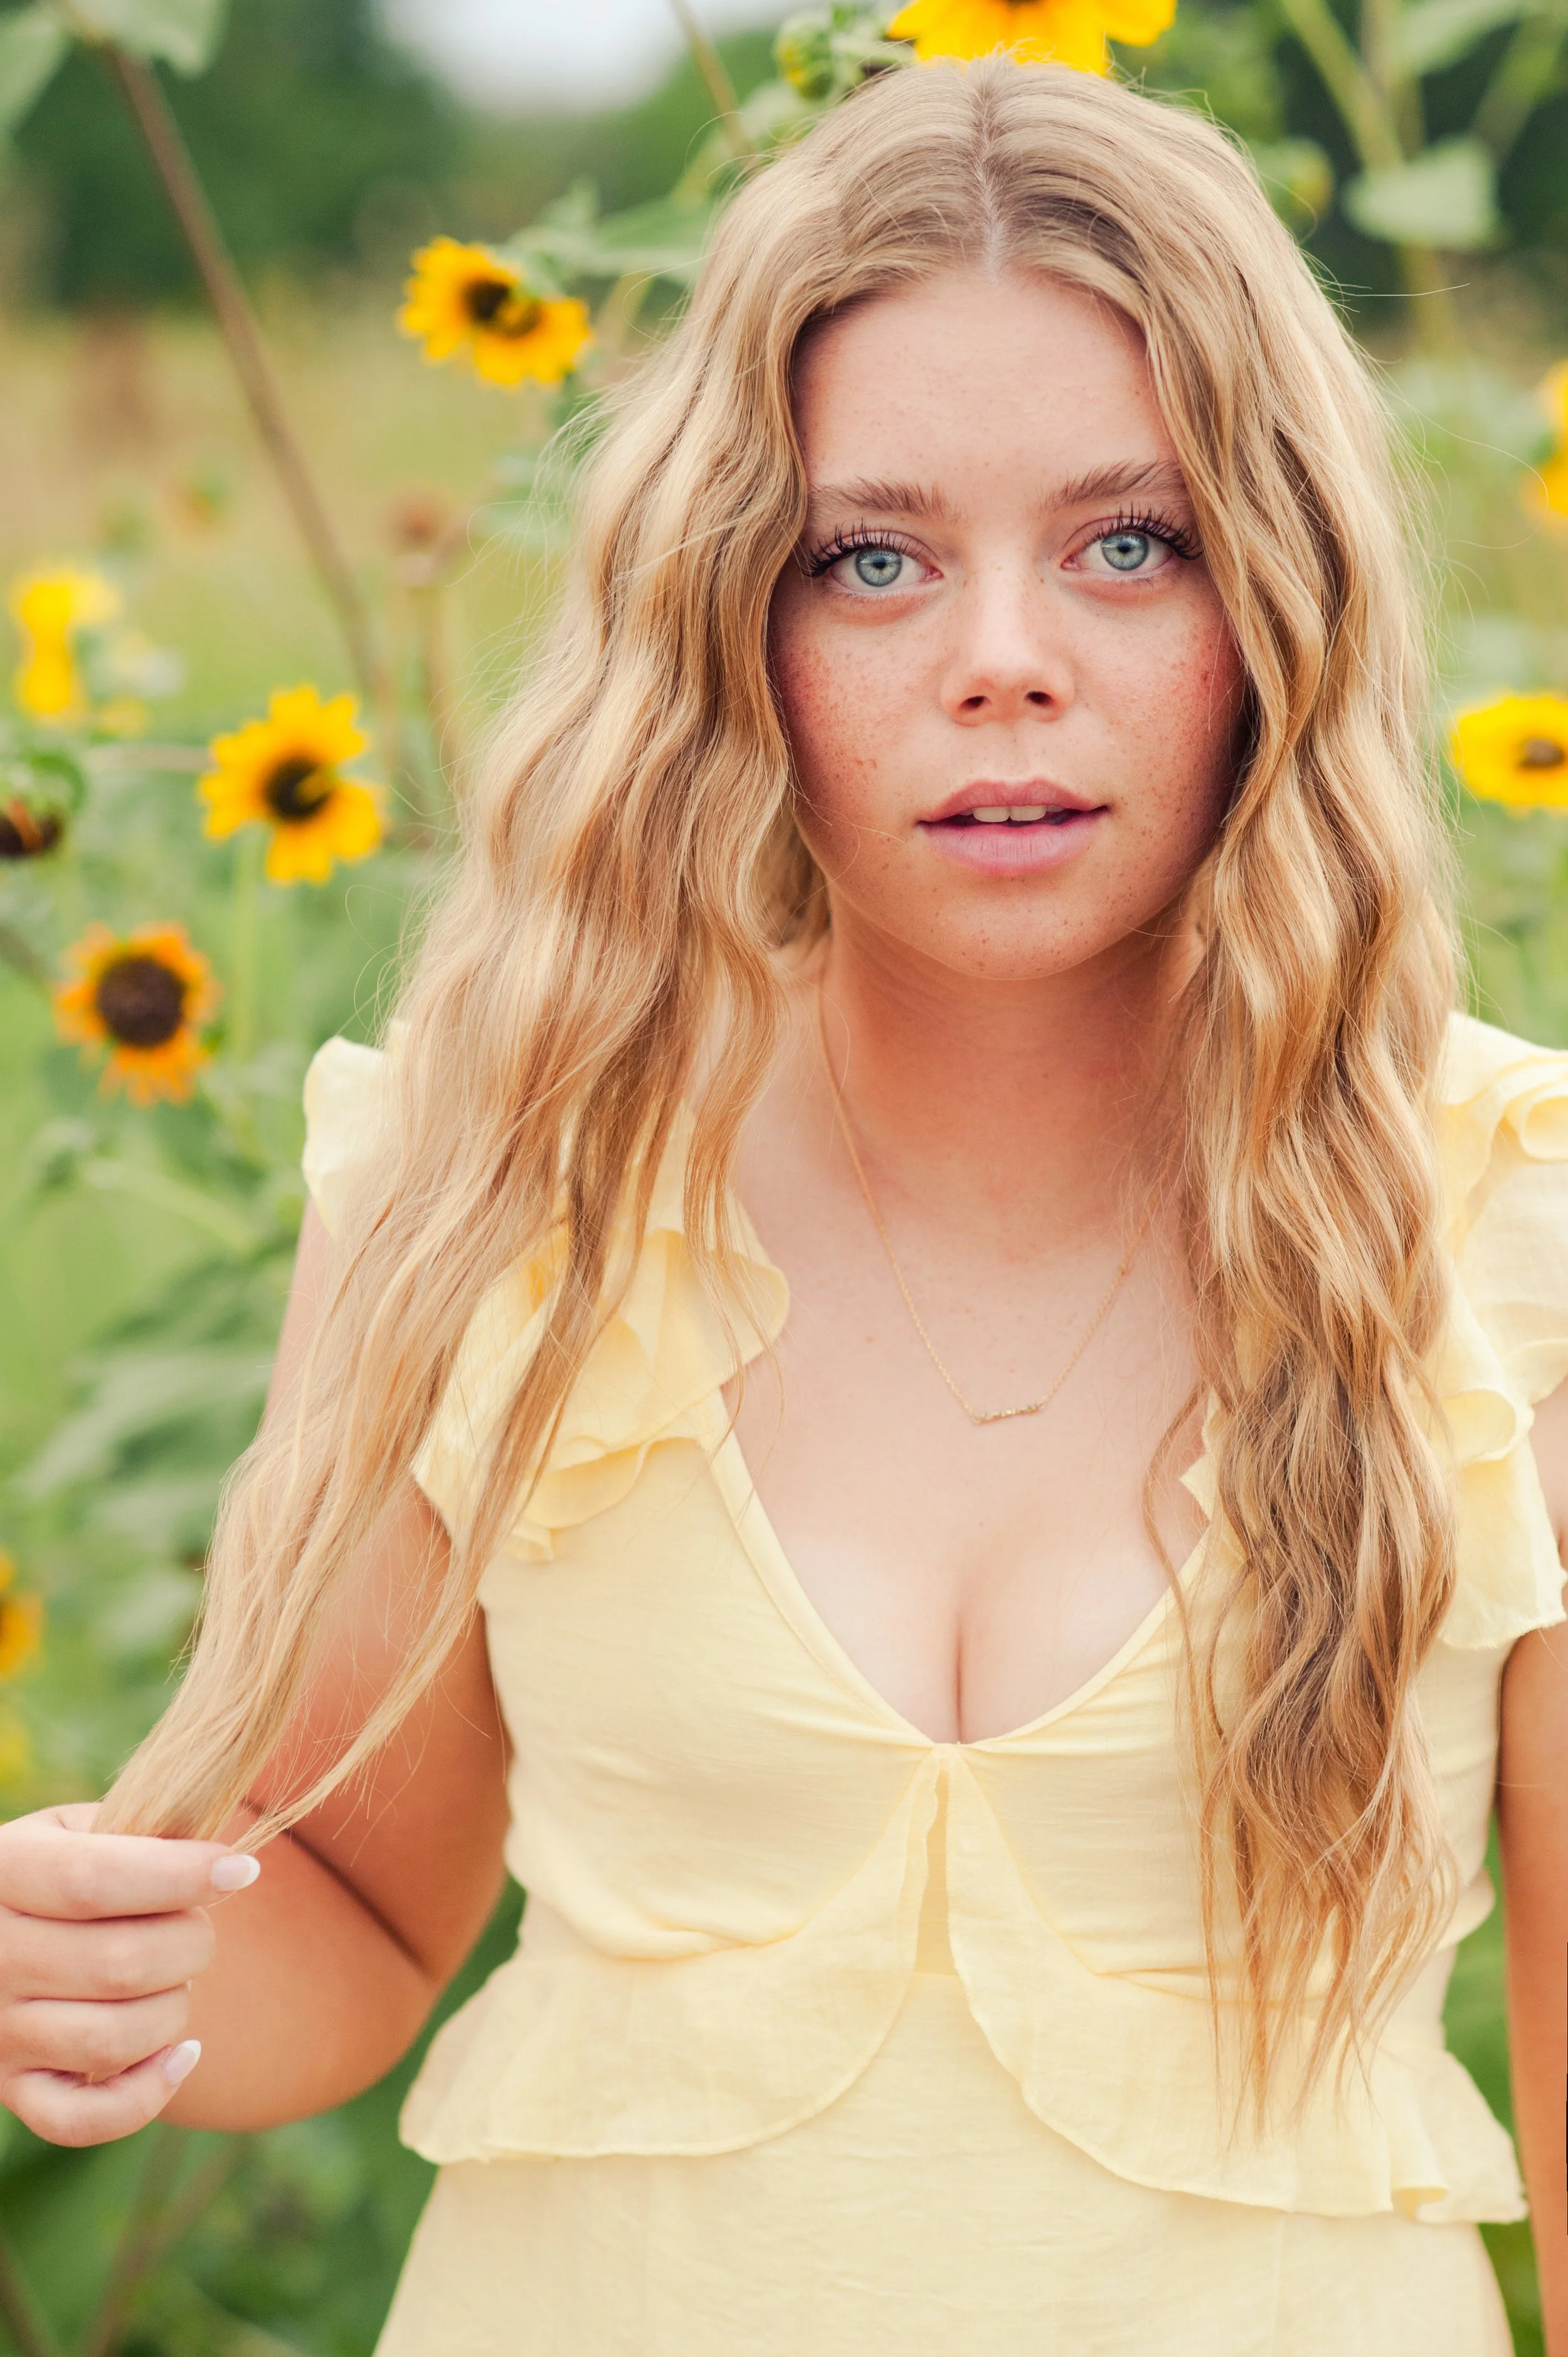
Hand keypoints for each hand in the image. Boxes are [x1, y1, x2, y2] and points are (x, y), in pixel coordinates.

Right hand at [0, 1801, 259, 2146]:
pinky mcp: (11, 2088)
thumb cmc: (64, 1868)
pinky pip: (81, 2120)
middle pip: (118, 1962)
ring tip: (176, 1979)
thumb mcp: (80, 1828)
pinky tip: (183, 2055)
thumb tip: (224, 1865)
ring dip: (174, 2007)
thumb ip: (139, 1834)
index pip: (92, 1880)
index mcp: (4, 1872)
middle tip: (195, 1928)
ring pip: (111, 2039)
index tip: (242, 1868)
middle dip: (190, 1943)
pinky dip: (146, 2096)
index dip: (179, 1875)